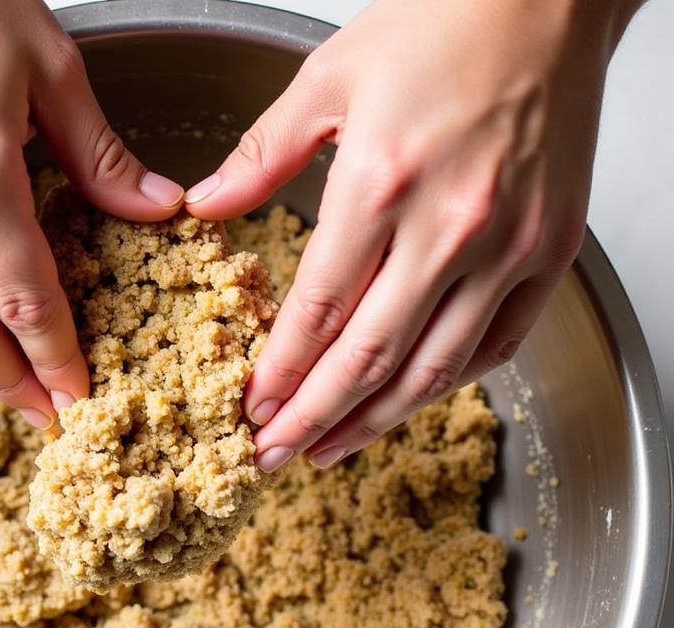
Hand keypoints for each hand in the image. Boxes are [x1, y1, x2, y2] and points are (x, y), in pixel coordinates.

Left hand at [186, 0, 637, 469]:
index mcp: (382, 183)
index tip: (252, 411)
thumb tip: (204, 206)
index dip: (280, 374)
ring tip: (329, 452)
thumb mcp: (329, 77)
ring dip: (374, 422)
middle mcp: (449, 228)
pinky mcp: (549, 253)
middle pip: (367, 359)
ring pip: (433, 369)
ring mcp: (508, 248)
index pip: (317, 312)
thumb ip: (260, 153)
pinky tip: (404, 402)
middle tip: (273, 459)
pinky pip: (496, 345)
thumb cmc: (444, 23)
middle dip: (312, 419)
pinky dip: (446, 384)